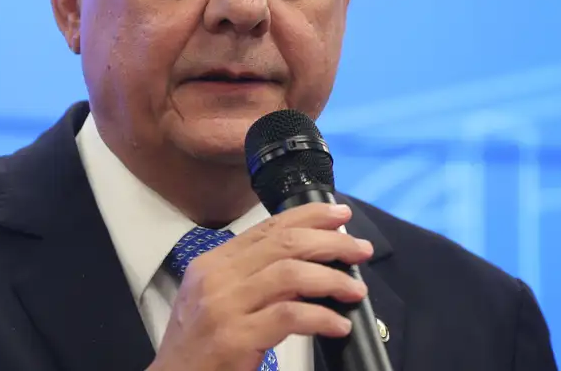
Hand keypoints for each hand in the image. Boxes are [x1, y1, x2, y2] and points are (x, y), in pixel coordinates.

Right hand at [150, 202, 373, 370]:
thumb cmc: (200, 344)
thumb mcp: (217, 298)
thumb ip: (252, 276)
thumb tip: (308, 262)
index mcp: (213, 263)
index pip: (267, 227)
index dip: (308, 217)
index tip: (339, 216)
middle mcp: (217, 277)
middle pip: (284, 244)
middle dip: (329, 243)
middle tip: (360, 250)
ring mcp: (224, 307)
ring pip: (291, 274)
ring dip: (332, 279)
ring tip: (356, 290)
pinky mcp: (236, 338)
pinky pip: (290, 316)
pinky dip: (321, 317)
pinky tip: (338, 324)